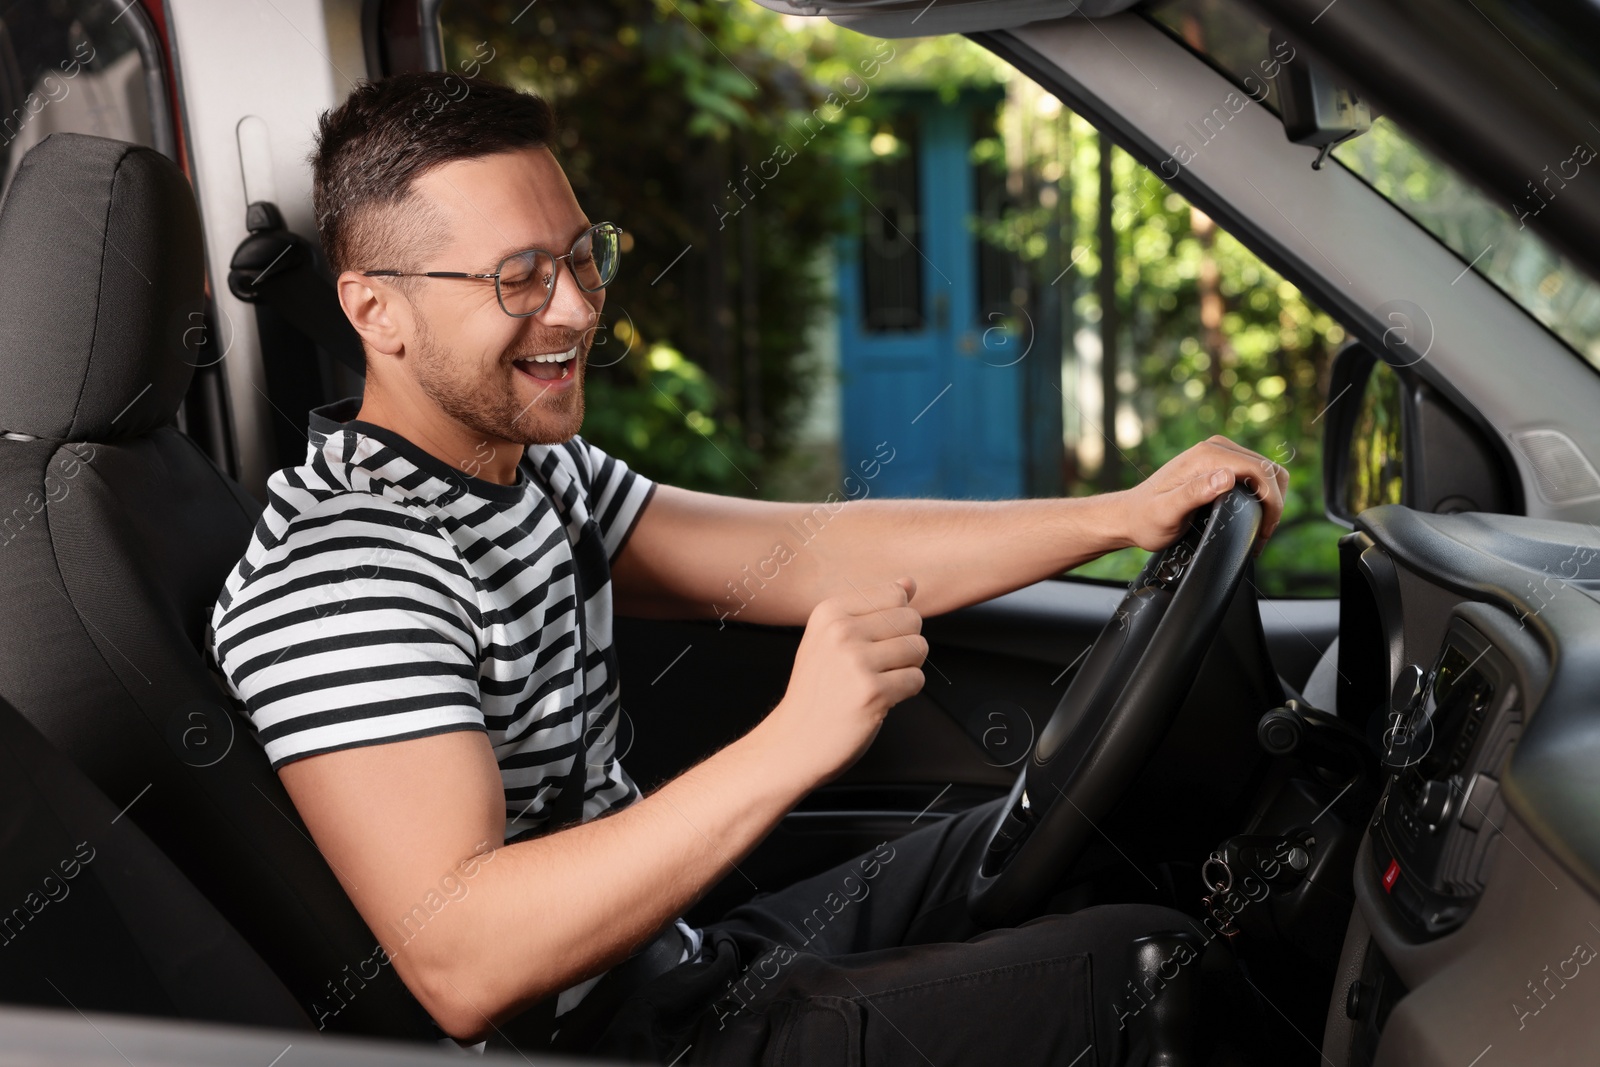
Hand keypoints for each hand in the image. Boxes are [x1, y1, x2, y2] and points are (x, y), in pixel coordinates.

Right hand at [766, 578, 926, 785]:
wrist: (795, 741)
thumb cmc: (818, 690)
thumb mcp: (833, 639)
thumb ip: (873, 608)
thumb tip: (910, 582)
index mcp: (829, 612)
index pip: (895, 594)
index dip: (895, 622)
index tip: (871, 643)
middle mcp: (840, 631)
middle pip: (912, 619)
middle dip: (905, 644)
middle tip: (878, 666)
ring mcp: (855, 662)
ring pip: (918, 648)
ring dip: (907, 669)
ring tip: (878, 682)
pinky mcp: (872, 692)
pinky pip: (917, 679)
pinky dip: (905, 692)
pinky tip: (879, 699)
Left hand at [1117, 436, 1287, 555]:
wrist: (1130, 516)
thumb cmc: (1146, 519)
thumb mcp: (1167, 512)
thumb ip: (1194, 493)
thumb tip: (1226, 477)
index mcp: (1206, 456)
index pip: (1259, 470)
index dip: (1271, 501)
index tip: (1264, 530)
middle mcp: (1215, 447)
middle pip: (1268, 468)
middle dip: (1275, 502)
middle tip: (1263, 533)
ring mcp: (1219, 452)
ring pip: (1266, 470)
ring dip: (1271, 498)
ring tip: (1260, 527)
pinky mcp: (1220, 462)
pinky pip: (1255, 474)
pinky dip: (1262, 494)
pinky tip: (1254, 515)